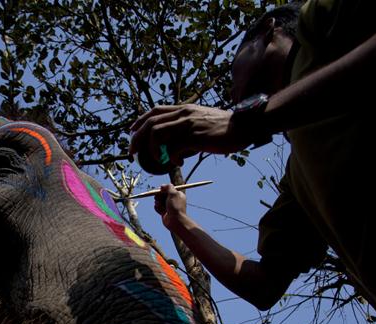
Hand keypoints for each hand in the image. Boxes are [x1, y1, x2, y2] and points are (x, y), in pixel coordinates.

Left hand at [128, 104, 250, 163]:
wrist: (244, 125)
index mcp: (183, 108)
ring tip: (158, 159)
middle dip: (136, 139)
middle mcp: (183, 113)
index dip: (139, 122)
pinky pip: (173, 149)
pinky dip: (172, 158)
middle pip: (149, 123)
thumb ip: (187, 125)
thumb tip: (174, 143)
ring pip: (156, 134)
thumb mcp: (202, 118)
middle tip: (133, 154)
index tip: (131, 133)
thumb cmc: (224, 127)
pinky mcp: (195, 136)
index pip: (154, 111)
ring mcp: (188, 124)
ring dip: (152, 149)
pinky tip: (180, 162)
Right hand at [153, 184, 188, 230]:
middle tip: (157, 198)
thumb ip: (169, 187)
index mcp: (177, 195)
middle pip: (162, 194)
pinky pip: (158, 207)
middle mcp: (173, 200)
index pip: (168, 189)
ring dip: (158, 202)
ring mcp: (168, 206)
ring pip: (159, 201)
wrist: (175, 220)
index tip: (159, 190)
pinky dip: (157, 208)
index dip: (162, 189)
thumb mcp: (173, 194)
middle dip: (158, 196)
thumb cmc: (176, 207)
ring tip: (160, 205)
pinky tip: (160, 211)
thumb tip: (163, 186)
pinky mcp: (164, 212)